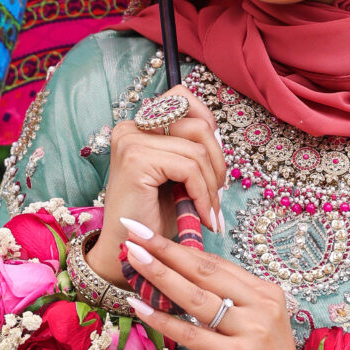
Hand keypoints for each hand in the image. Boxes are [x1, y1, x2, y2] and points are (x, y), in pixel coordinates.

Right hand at [86, 91, 226, 283]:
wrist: (129, 251)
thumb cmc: (153, 217)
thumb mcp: (178, 176)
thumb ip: (192, 149)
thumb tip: (220, 138)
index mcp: (139, 126)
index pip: (183, 98)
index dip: (209, 123)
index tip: (215, 162)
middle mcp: (131, 127)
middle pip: (198, 125)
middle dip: (218, 163)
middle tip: (217, 196)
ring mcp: (131, 140)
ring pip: (198, 150)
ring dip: (212, 186)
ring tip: (210, 212)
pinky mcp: (136, 159)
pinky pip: (189, 168)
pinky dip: (203, 195)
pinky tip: (203, 216)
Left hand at [115, 221, 305, 349]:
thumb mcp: (255, 325)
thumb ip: (229, 301)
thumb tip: (184, 277)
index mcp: (266, 292)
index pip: (216, 264)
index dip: (181, 246)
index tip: (151, 232)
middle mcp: (262, 306)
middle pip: (205, 271)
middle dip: (166, 248)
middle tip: (134, 230)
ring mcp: (252, 330)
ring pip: (196, 298)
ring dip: (161, 275)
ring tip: (133, 257)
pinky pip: (193, 333)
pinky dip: (164, 319)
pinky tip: (140, 306)